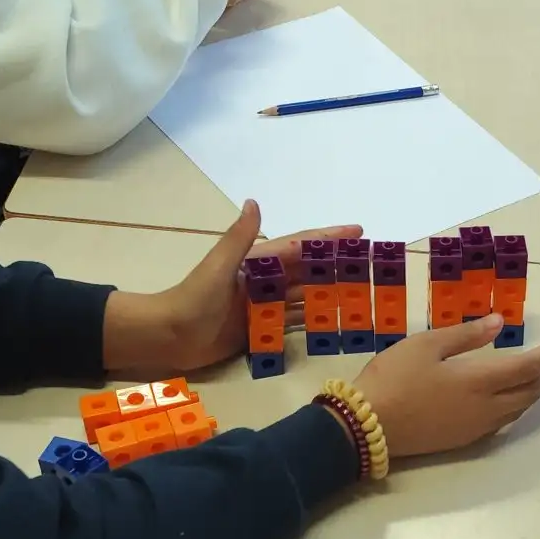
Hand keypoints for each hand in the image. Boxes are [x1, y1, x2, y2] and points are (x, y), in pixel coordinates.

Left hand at [101, 202, 362, 375]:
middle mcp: (264, 282)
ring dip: (332, 293)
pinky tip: (335, 321)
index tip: (358, 231)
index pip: (300, 246)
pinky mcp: (261, 329)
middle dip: (338, 265)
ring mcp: (264, 306)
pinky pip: (294, 323)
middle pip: (309, 271)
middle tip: (372, 265)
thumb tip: (255, 202)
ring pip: (305, 296)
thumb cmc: (192, 299)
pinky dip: (314, 320)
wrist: (167, 336)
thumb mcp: (218, 266)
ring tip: (363, 292)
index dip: (328, 238)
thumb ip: (239, 238)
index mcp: (256, 262)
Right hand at [358, 316, 539, 457]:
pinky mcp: (463, 440)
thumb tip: (500, 323)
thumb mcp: (426, 345)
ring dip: (534, 391)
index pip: (527, 367)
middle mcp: (486, 408)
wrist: (365, 426)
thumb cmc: (394, 378)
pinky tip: (512, 398)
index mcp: (479, 381)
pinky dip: (516, 406)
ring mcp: (476, 428)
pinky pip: (503, 422)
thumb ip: (466, 335)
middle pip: (530, 392)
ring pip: (518, 410)